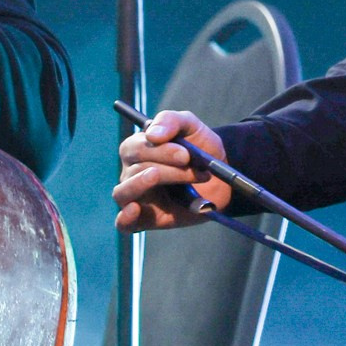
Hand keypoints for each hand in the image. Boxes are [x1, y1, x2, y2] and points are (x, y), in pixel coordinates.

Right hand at [114, 110, 234, 230]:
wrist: (223, 176)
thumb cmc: (201, 148)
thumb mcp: (190, 126)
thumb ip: (171, 121)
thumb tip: (152, 134)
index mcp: (138, 149)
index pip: (134, 148)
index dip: (159, 151)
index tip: (186, 154)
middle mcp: (132, 173)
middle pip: (134, 169)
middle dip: (166, 168)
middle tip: (191, 166)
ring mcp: (137, 197)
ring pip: (123, 192)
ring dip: (142, 185)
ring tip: (158, 177)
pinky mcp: (145, 219)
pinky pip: (123, 224)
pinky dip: (125, 218)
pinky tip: (135, 209)